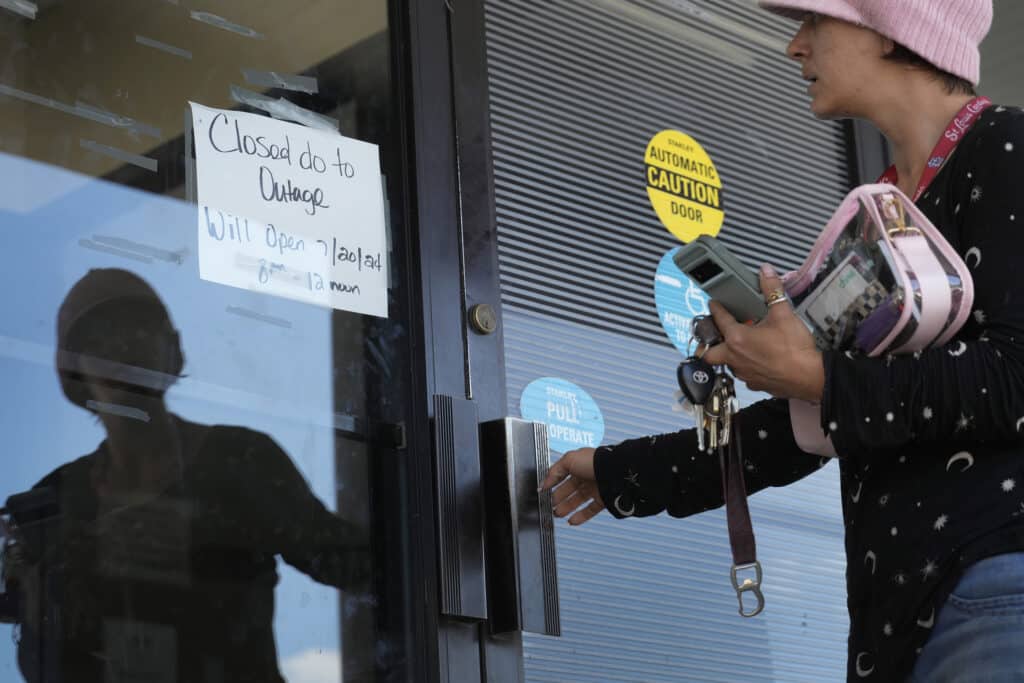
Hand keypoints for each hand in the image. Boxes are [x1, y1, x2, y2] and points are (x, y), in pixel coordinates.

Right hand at [539, 448, 604, 525]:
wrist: (615, 471)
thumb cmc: (594, 461)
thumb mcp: (568, 460)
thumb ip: (554, 471)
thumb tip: (544, 482)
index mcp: (578, 464)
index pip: (561, 474)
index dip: (552, 482)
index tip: (543, 491)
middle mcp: (587, 475)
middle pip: (569, 489)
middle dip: (558, 498)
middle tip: (549, 505)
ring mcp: (595, 488)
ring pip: (578, 500)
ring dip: (566, 508)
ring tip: (557, 514)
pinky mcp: (603, 499)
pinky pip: (590, 510)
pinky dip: (580, 517)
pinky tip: (571, 520)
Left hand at [703, 264, 824, 401]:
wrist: (810, 377)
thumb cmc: (795, 349)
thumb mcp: (784, 314)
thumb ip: (772, 291)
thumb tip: (766, 273)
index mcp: (737, 339)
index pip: (720, 320)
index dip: (716, 309)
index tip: (713, 305)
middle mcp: (735, 358)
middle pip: (709, 353)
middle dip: (709, 344)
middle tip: (718, 334)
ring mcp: (744, 373)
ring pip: (727, 364)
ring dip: (729, 355)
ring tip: (740, 345)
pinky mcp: (755, 384)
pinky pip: (743, 375)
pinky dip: (746, 367)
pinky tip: (756, 360)